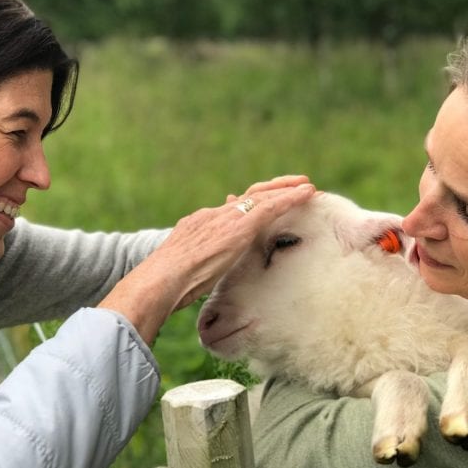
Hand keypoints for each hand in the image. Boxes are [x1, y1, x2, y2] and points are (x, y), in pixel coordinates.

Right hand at [98, 176, 314, 342]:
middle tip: (293, 184)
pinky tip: (306, 194)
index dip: (250, 204)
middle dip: (272, 189)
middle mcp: (214, 215)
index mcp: (200, 224)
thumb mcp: (185, 265)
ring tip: (306, 186)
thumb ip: (197, 259)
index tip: (264, 201)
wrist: (161, 279)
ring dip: (286, 190)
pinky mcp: (239, 228)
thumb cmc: (169, 283)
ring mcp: (226, 220)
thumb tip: (205, 263)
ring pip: (262, 197)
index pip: (230, 209)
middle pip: (249, 196)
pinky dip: (290, 199)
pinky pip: (270, 208)